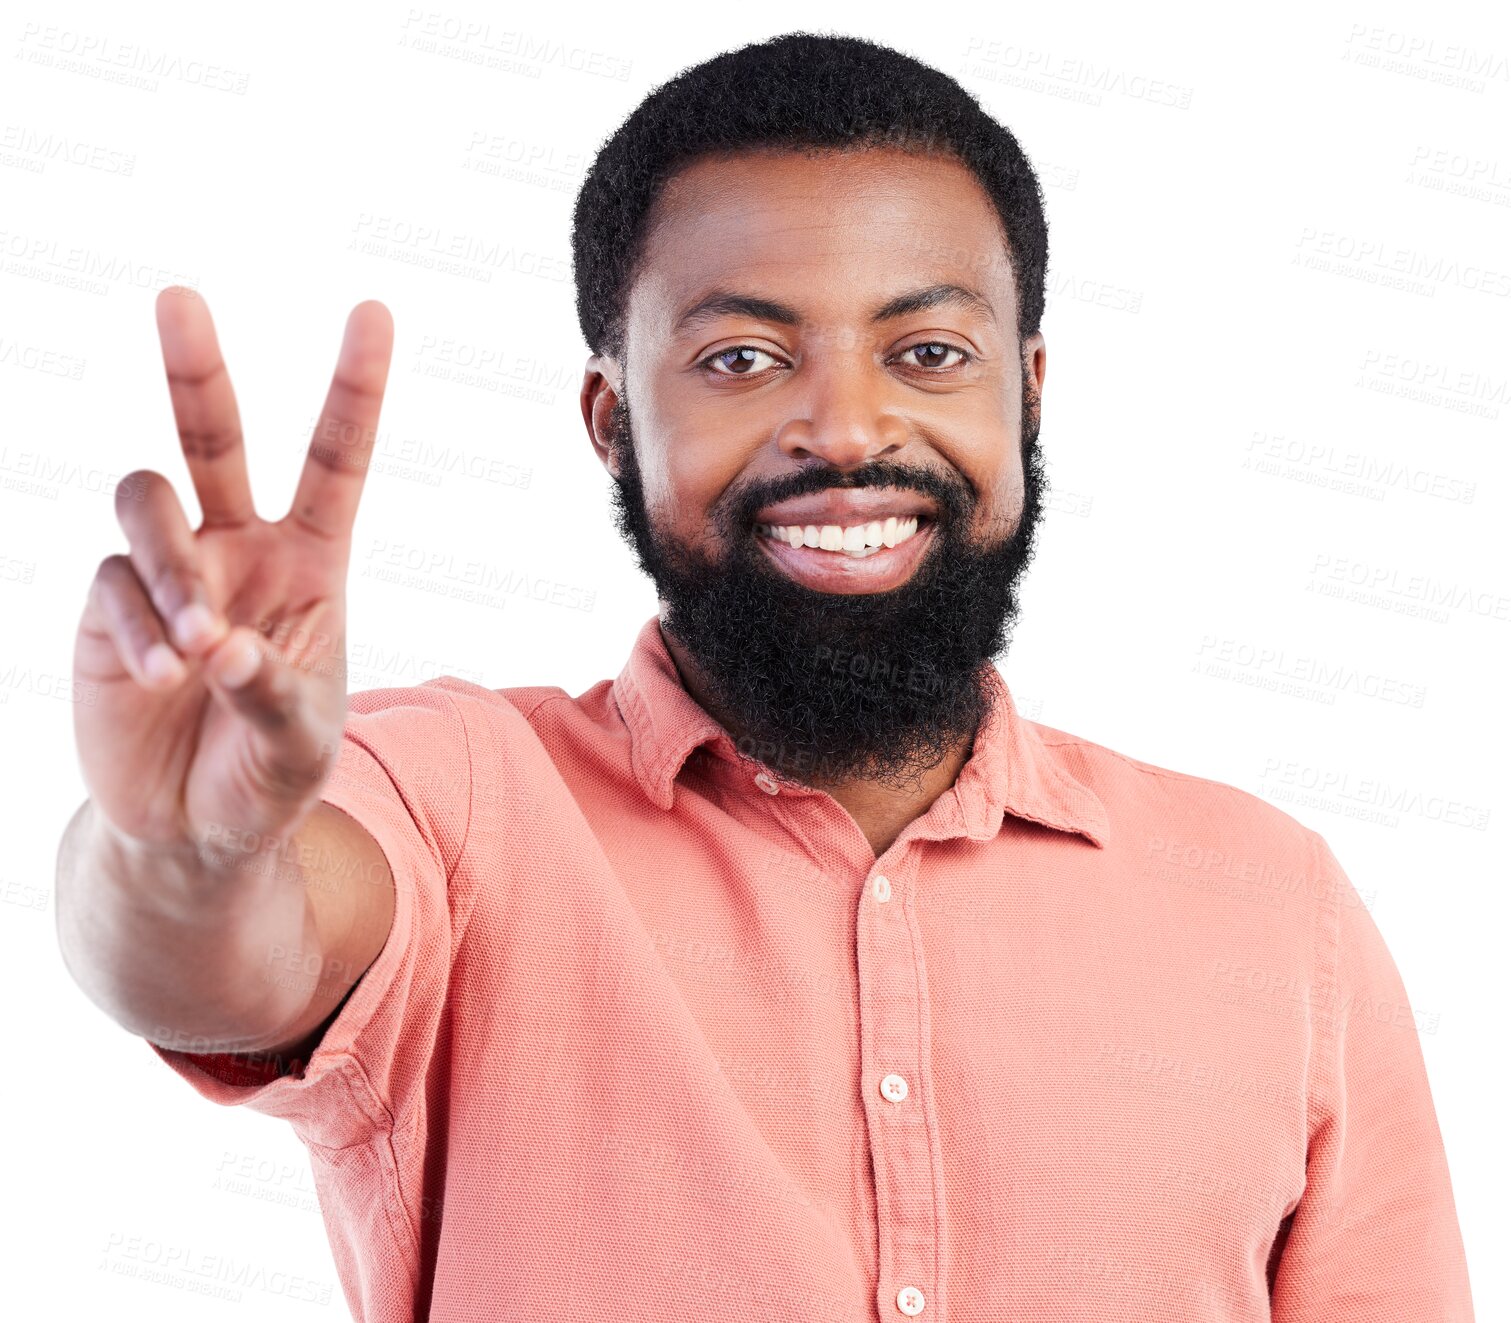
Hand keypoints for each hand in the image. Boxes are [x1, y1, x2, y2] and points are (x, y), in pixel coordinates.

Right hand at [72, 287, 394, 852]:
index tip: (372, 311)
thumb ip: (270, 692)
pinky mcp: (108, 607)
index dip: (353, 389)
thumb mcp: (298, 744)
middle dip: (196, 370)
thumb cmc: (270, 775)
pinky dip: (136, 624)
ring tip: (194, 644)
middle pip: (213, 438)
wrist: (195, 828)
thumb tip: (218, 644)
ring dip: (172, 565)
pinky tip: (159, 674)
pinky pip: (112, 581)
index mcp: (310, 564)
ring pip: (148, 503)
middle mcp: (237, 549)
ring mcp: (169, 572)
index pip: (335, 462)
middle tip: (180, 297)